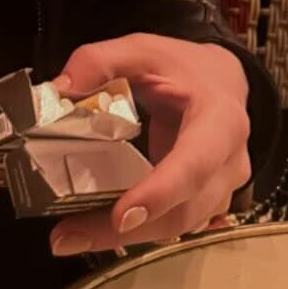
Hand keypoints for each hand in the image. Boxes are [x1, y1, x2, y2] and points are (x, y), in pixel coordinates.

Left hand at [48, 36, 250, 257]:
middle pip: (182, 211)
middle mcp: (228, 164)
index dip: (160, 192)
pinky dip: (135, 233)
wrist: (222, 81)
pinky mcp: (206, 206)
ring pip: (176, 227)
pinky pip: (172, 226)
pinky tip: (94, 230)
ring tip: (70, 237)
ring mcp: (222, 191)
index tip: (120, 216)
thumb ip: (100, 61)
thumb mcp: (142, 50)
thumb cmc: (182, 67)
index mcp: (220, 121)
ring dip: (124, 238)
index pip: (194, 163)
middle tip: (68, 237)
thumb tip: (59, 90)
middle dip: (126, 230)